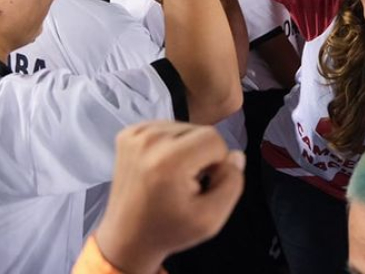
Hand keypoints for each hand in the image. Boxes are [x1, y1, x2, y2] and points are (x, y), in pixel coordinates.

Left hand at [92, 121, 245, 273]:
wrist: (127, 237)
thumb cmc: (169, 230)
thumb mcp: (211, 219)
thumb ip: (232, 184)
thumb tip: (236, 155)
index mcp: (169, 160)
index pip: (214, 138)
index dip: (218, 162)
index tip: (203, 184)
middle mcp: (148, 140)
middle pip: (199, 129)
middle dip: (202, 154)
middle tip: (187, 184)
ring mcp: (134, 135)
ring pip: (183, 127)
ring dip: (187, 149)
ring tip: (173, 178)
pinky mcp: (127, 134)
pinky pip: (166, 128)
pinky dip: (170, 145)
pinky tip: (162, 168)